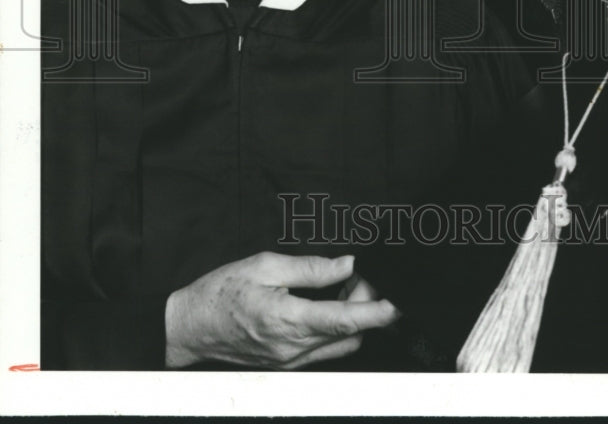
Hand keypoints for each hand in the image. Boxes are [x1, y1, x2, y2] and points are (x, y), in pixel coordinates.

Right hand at [165, 252, 399, 368]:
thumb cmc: (221, 292)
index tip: (396, 305)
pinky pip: (323, 349)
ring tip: (343, 287)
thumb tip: (346, 265)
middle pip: (348, 332)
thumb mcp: (265, 266)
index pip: (343, 320)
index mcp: (286, 319)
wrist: (190, 326)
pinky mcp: (286, 363)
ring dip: (351, 318)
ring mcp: (290, 360)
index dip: (375, 313)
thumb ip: (311, 268)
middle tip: (358, 275)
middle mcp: (292, 348)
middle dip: (365, 305)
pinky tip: (327, 304)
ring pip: (339, 344)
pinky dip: (334, 328)